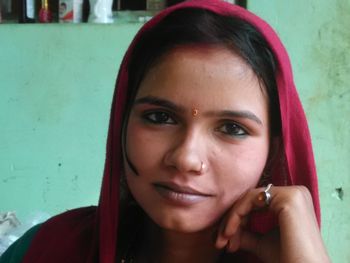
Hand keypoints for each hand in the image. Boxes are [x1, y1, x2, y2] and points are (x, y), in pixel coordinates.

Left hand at [215, 186, 330, 262]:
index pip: (255, 202)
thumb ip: (245, 232)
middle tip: (220, 241)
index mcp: (291, 201)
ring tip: (224, 240)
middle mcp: (295, 192)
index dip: (236, 220)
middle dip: (232, 220)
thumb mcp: (261, 242)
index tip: (224, 241)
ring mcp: (293, 193)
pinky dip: (236, 215)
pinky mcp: (288, 197)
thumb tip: (226, 230)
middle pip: (250, 199)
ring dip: (232, 219)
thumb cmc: (288, 260)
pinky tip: (230, 233)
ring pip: (248, 198)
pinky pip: (251, 199)